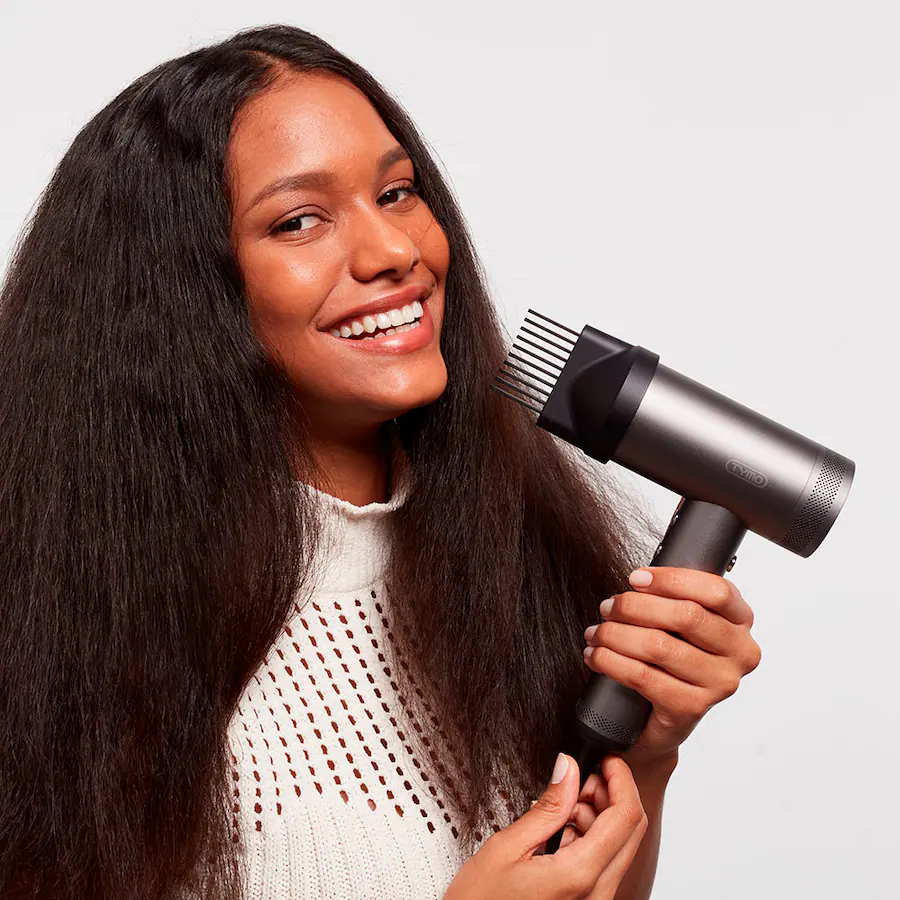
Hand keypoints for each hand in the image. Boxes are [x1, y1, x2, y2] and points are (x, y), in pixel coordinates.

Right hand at [443, 754, 646, 899]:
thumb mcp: (507, 847)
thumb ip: (547, 807)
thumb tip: (568, 768)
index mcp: (580, 876)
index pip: (625, 817)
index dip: (621, 779)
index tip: (607, 761)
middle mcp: (598, 895)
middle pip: (630, 830)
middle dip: (609, 795)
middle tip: (576, 781)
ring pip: (619, 846)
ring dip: (598, 818)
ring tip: (559, 811)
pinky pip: (604, 864)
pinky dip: (589, 839)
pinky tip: (560, 833)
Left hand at [583, 566, 761, 767]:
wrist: (663, 720)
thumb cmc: (671, 658)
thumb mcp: (681, 624)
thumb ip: (673, 598)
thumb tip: (638, 580)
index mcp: (741, 622)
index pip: (717, 591)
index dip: (672, 580)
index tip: (635, 578)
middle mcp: (740, 653)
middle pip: (686, 616)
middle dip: (635, 606)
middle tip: (607, 607)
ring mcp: (720, 683)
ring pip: (660, 646)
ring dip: (616, 634)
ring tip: (596, 633)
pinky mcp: (692, 708)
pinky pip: (643, 676)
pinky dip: (611, 661)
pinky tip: (596, 656)